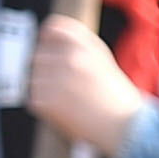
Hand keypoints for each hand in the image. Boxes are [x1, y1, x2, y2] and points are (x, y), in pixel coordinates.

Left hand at [27, 14, 151, 154]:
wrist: (126, 129)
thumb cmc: (117, 99)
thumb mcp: (103, 60)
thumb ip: (79, 45)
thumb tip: (49, 38)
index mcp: (86, 45)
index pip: (53, 27)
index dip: (47, 39)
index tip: (47, 48)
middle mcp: (71, 58)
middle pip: (38, 56)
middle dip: (45, 71)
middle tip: (62, 87)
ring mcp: (58, 79)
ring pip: (32, 78)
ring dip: (43, 90)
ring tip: (66, 101)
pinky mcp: (48, 100)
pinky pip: (33, 99)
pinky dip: (44, 108)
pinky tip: (64, 111)